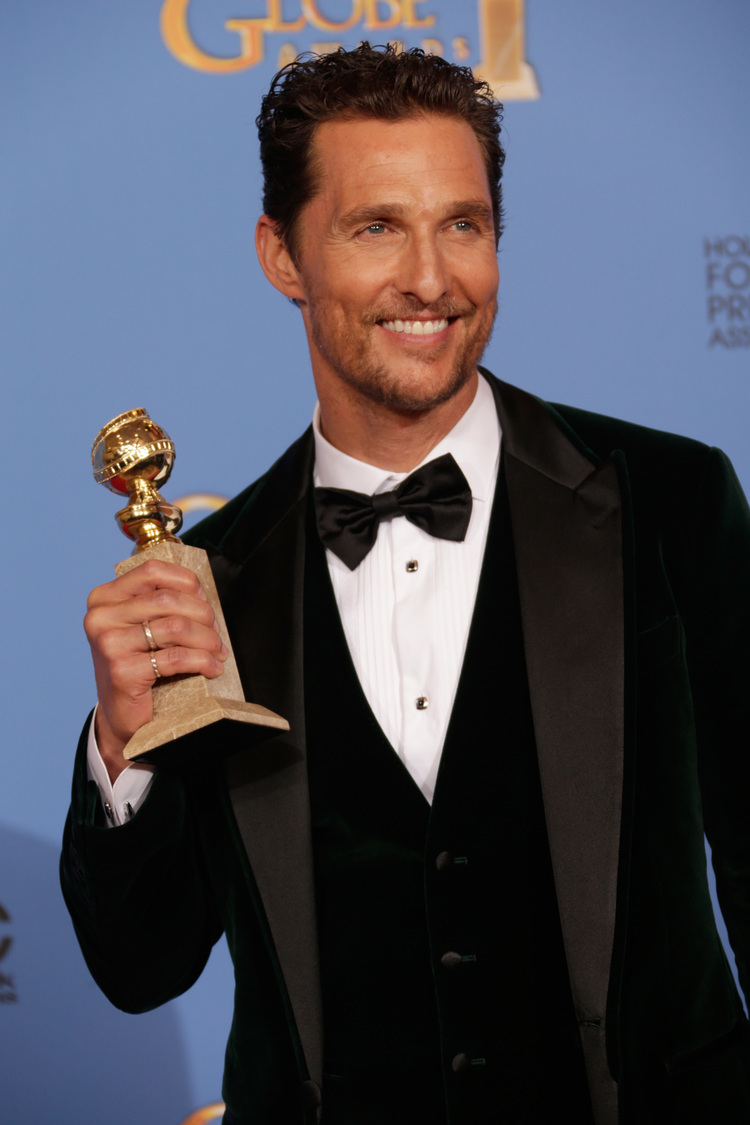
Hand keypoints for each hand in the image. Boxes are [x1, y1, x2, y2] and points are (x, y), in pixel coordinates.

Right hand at [84, 560, 226, 779]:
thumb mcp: (144, 627)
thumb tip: (202, 593)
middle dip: (203, 615)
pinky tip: (211, 668)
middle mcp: (100, 617)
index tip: (205, 602)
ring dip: (207, 640)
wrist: (123, 718)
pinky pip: (176, 657)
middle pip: (167, 599)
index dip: (188, 583)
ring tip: (217, 652)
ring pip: (175, 626)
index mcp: (104, 598)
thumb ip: (162, 604)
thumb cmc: (139, 668)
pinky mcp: (122, 671)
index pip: (153, 570)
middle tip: (216, 634)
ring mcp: (108, 643)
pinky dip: (202, 661)